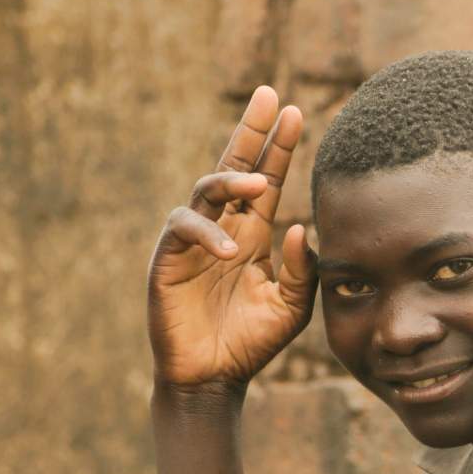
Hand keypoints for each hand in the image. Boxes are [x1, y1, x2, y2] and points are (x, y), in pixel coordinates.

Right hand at [146, 86, 315, 389]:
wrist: (213, 378)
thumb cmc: (251, 343)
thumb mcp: (292, 306)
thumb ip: (303, 269)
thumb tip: (301, 225)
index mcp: (252, 235)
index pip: (267, 180)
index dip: (279, 147)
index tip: (297, 112)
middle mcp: (223, 229)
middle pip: (235, 166)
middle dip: (251, 130)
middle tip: (269, 96)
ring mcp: (194, 241)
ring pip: (207, 190)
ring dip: (233, 181)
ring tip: (261, 184)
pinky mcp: (169, 259)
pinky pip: (184, 229)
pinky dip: (206, 233)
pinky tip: (228, 251)